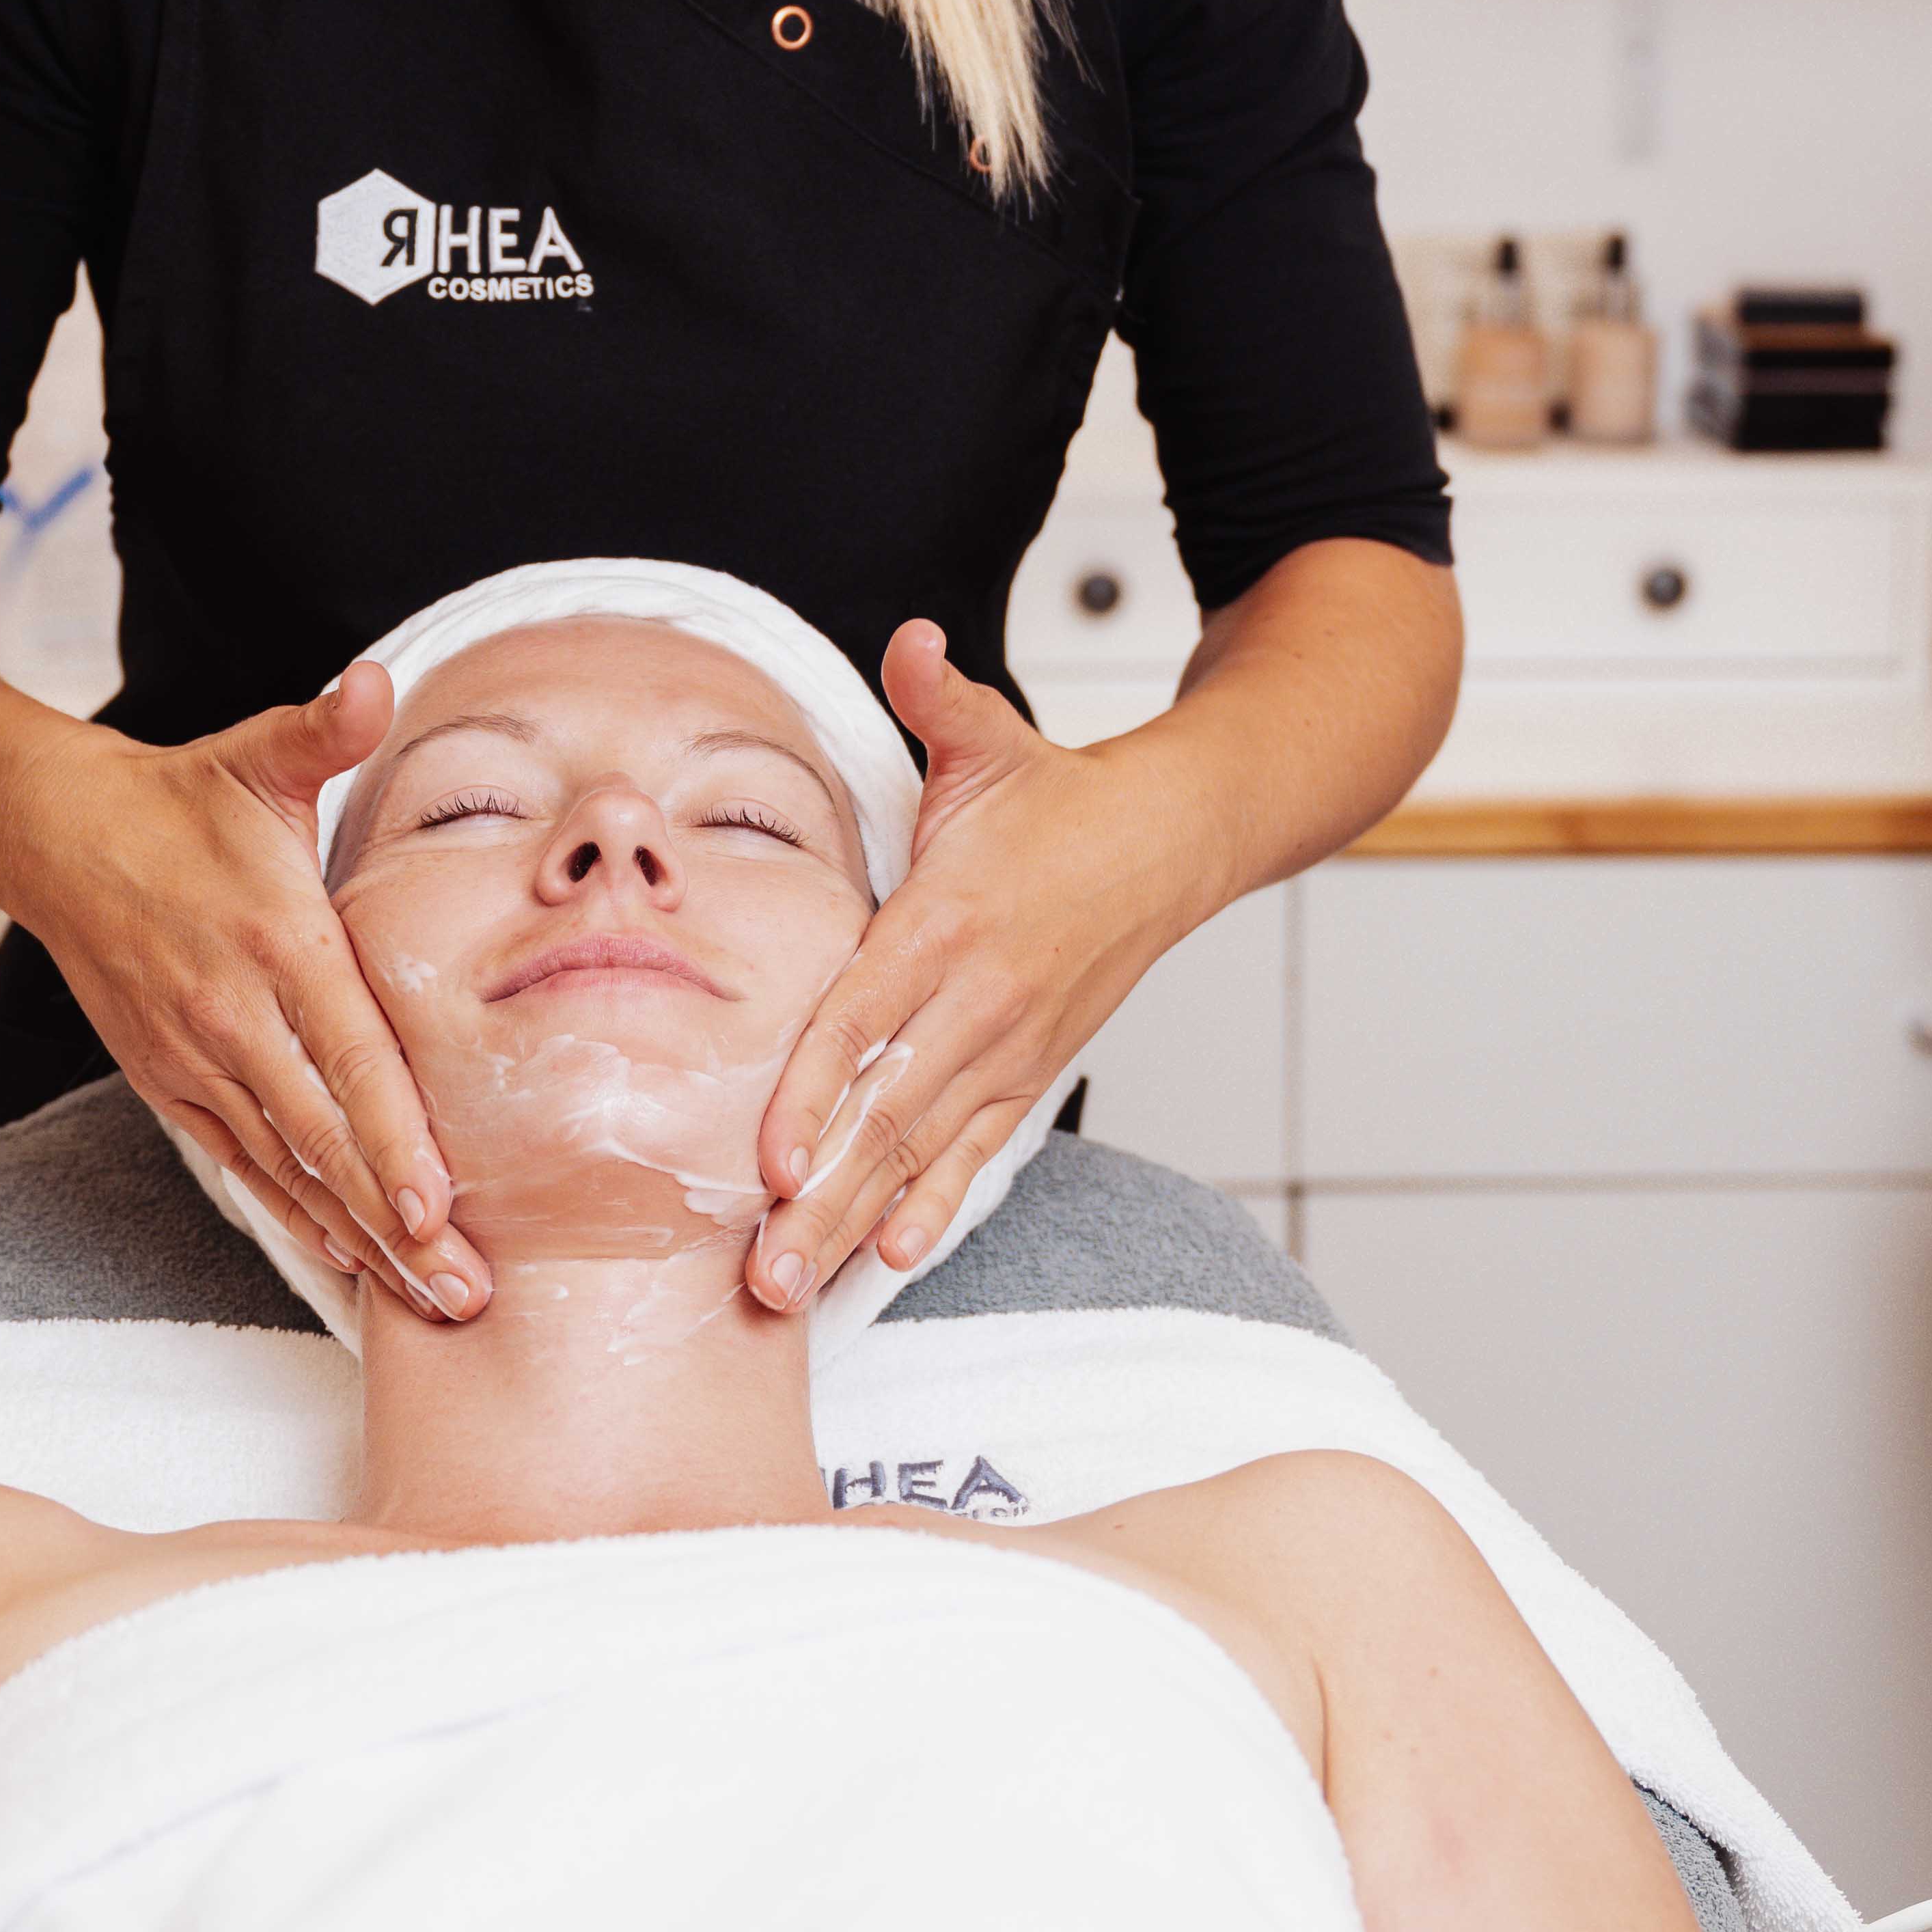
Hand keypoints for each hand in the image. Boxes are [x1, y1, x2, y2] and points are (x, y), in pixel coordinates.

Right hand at [18, 665, 488, 1320]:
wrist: (55, 837)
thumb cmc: (182, 800)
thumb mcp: (255, 755)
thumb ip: (322, 728)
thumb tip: (370, 681)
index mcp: (273, 941)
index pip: (346, 1056)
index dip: (390, 1135)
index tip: (436, 1207)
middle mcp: (232, 1016)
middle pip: (324, 1138)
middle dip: (395, 1223)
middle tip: (466, 1295)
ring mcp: (195, 1060)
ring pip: (285, 1170)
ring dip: (356, 1240)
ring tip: (427, 1304)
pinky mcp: (169, 1083)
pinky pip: (240, 1165)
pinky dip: (294, 1217)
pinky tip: (347, 1262)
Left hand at [747, 622, 1201, 1307]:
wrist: (1173, 841)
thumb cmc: (1059, 797)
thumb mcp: (991, 739)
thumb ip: (936, 697)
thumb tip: (908, 640)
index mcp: (949, 920)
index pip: (863, 1018)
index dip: (813, 1090)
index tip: (768, 1161)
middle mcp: (978, 999)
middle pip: (883, 1113)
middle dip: (818, 1202)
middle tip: (758, 1280)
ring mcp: (1009, 1046)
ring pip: (920, 1151)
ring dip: (856, 1224)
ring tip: (794, 1291)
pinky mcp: (1032, 1070)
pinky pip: (973, 1152)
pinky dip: (933, 1208)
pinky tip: (890, 1258)